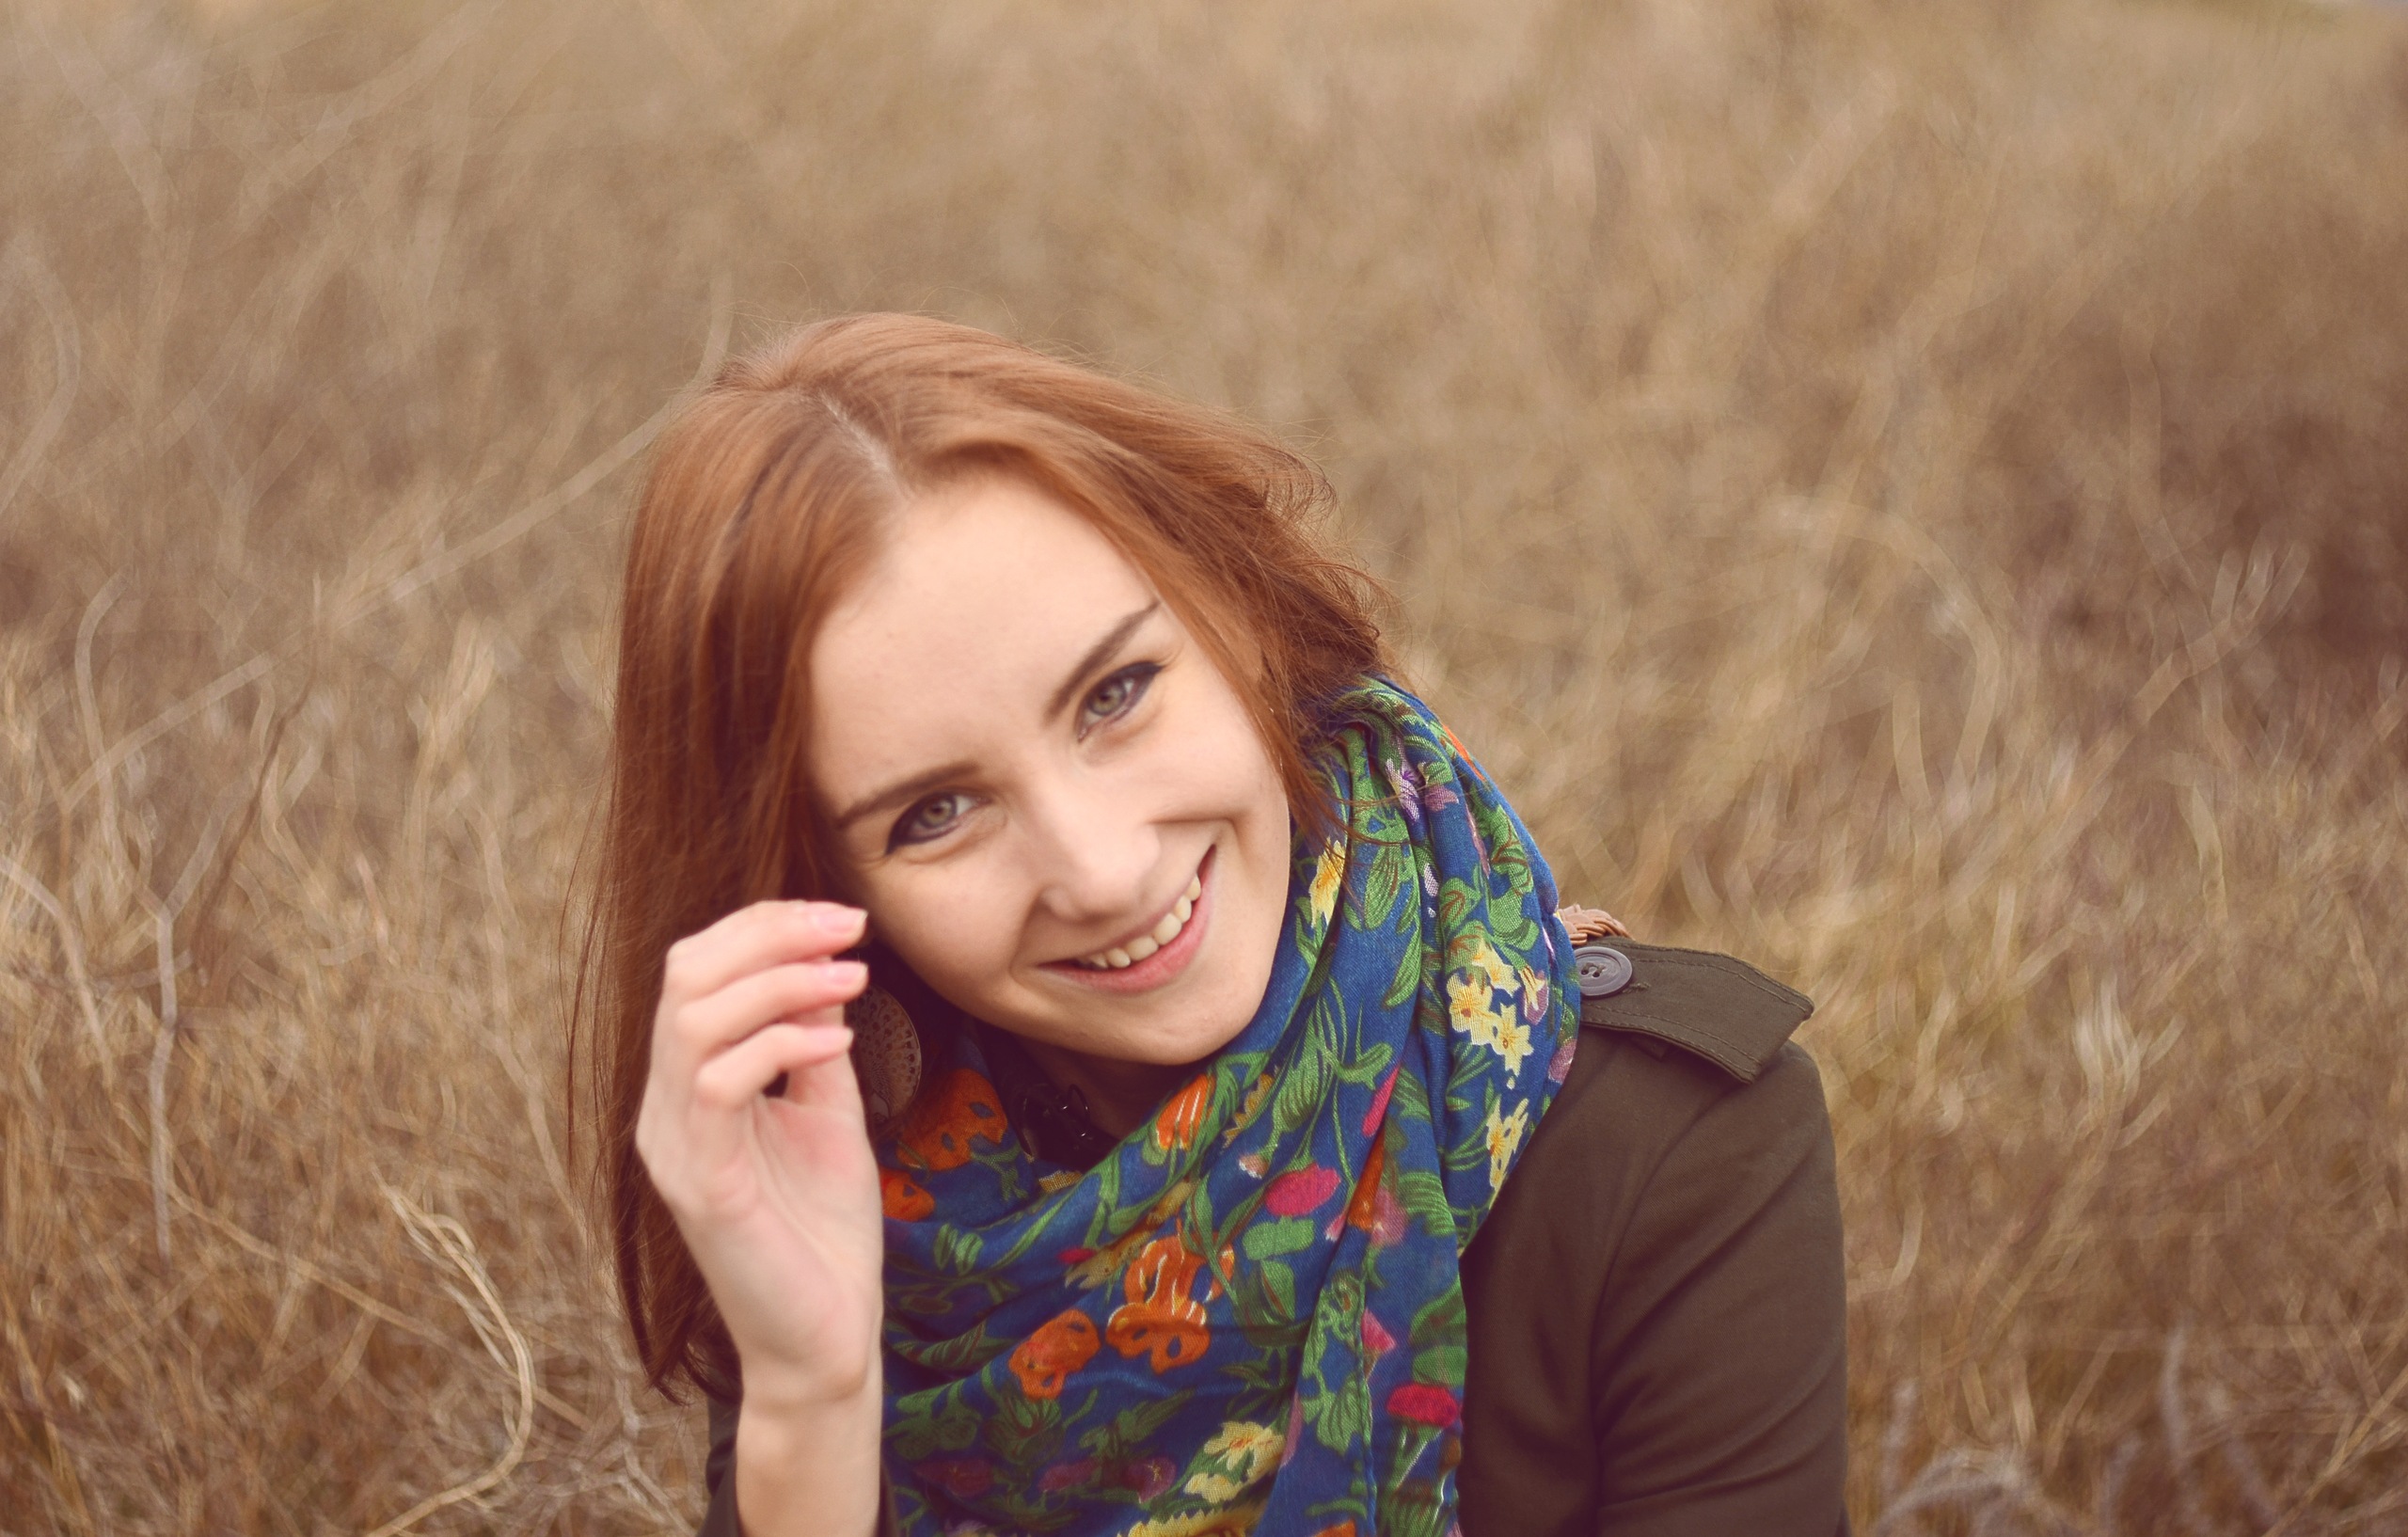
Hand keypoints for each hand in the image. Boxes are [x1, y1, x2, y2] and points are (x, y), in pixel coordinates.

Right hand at [635, 900, 884, 1407]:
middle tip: (848, 928)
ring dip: (781, 981)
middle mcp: (664, 1109)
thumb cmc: (823, 1234)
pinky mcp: (701, 1185)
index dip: (763, 927)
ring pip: (693, 1019)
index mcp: (688, 1087)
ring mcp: (674, 1147)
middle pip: (683, 975)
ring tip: (852, 978)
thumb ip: (814, 1042)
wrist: (825, 1340)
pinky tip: (839, 1042)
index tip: (842, 917)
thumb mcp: (827, 1113)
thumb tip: (824, 962)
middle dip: (770, 934)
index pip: (696, 971)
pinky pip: (719, 1083)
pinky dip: (782, 1044)